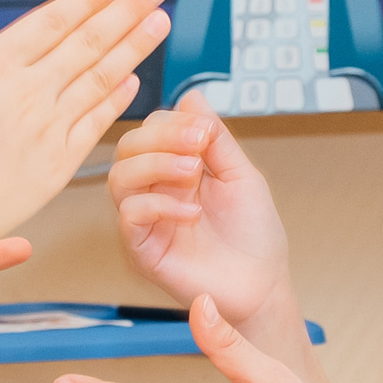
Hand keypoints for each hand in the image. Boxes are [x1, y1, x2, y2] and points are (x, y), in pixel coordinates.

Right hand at [0, 0, 169, 261]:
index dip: (86, 0)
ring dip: (133, 49)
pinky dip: (116, 101)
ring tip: (159, 23)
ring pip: (101, 79)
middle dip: (126, 12)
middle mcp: (28, 95)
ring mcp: (47, 130)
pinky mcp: (57, 165)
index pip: (51, 23)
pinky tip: (133, 83)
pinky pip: (95, 125)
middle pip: (87, 44)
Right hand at [109, 91, 299, 343]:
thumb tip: (191, 97)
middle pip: (127, 149)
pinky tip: (191, 212)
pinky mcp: (142, 250)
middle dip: (160, 139)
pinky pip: (130, 216)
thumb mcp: (240, 174)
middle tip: (197, 147)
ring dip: (155, 165)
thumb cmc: (254, 234)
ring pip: (119, 178)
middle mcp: (153, 191)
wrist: (263, 285)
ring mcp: (146, 221)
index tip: (204, 133)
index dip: (171, 124)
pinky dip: (158, 205)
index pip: (150, 130)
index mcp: (174, 170)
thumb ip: (215, 139)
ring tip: (192, 173)